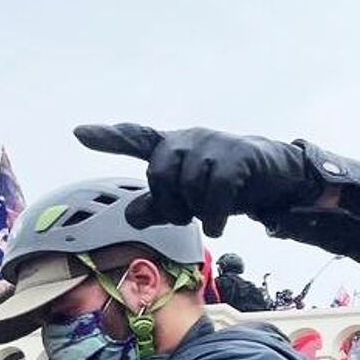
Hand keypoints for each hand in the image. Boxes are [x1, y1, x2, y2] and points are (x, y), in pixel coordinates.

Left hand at [74, 123, 325, 236]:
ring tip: (209, 220)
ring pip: (189, 184)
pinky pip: (217, 190)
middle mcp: (189, 139)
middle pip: (160, 174)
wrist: (279, 176)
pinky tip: (219, 226)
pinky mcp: (239, 155)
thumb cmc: (229, 184)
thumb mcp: (191, 198)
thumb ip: (160, 206)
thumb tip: (131, 217)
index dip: (109, 136)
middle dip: (168, 203)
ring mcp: (215, 144)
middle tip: (182, 219)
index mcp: (172, 146)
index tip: (80, 133)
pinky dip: (215, 214)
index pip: (136, 138)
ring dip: (197, 211)